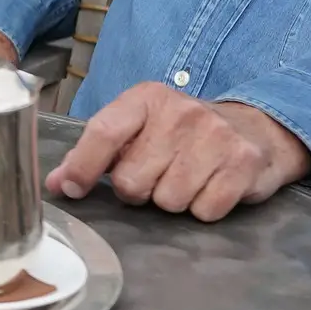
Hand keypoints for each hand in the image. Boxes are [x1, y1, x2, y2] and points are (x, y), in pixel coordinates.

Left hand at [48, 83, 310, 221]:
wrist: (255, 128)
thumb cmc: (183, 134)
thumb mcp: (138, 128)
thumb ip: (94, 153)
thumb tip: (56, 183)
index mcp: (146, 98)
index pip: (103, 131)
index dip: (82, 167)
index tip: (73, 189)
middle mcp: (181, 112)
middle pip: (132, 181)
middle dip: (139, 190)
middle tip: (157, 175)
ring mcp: (216, 136)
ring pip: (168, 202)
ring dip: (174, 201)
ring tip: (187, 178)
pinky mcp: (244, 163)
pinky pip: (205, 211)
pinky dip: (205, 208)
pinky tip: (211, 186)